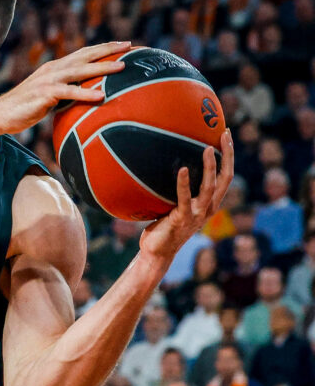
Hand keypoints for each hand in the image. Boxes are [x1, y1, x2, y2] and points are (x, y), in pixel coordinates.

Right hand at [0, 41, 129, 134]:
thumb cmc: (24, 109)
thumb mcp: (48, 96)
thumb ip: (65, 92)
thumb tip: (85, 97)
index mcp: (55, 68)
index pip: (83, 54)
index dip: (103, 49)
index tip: (124, 45)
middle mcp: (53, 69)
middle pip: (85, 55)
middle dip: (108, 49)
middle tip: (130, 45)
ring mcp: (48, 80)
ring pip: (80, 71)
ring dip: (103, 67)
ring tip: (122, 66)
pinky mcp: (44, 94)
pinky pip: (68, 93)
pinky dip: (85, 94)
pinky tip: (100, 96)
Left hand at [140, 131, 234, 258]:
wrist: (157, 251)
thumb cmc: (163, 226)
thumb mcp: (174, 204)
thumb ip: (177, 189)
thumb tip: (166, 165)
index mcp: (209, 203)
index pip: (226, 176)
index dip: (228, 156)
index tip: (226, 135)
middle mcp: (208, 208)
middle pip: (225, 178)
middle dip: (228, 155)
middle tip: (225, 135)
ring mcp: (197, 214)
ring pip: (210, 188)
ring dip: (210, 167)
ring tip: (207, 149)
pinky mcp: (182, 219)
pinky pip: (185, 198)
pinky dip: (184, 183)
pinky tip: (184, 170)